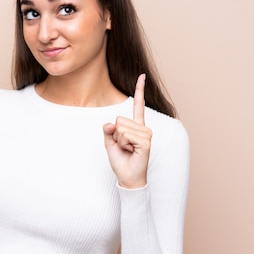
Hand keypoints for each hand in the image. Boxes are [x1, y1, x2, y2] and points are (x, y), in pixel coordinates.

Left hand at [103, 74, 151, 188]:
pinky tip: (131, 151)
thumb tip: (111, 123)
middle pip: (119, 119)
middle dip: (115, 135)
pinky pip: (125, 135)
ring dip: (119, 141)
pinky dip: (123, 144)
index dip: (139, 90)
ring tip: (127, 150)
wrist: (127, 177)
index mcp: (136, 126)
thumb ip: (108, 129)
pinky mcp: (146, 141)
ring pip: (121, 128)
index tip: (142, 76)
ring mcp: (146, 134)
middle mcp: (143, 128)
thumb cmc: (120, 160)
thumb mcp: (109, 142)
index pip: (138, 105)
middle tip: (123, 146)